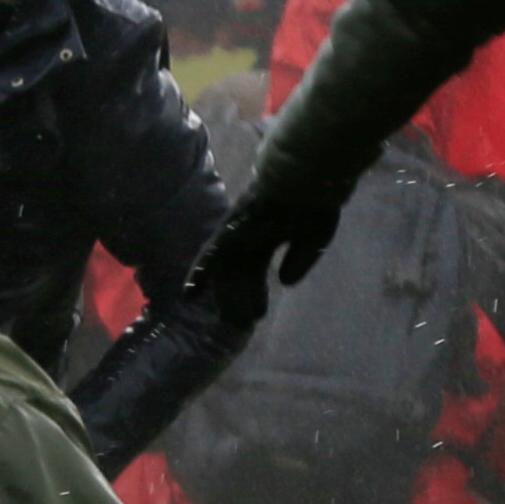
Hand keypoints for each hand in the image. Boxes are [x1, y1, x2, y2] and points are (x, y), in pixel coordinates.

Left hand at [182, 182, 344, 331]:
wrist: (304, 180)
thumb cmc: (313, 204)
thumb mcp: (314, 238)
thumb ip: (300, 260)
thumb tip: (285, 283)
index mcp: (269, 236)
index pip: (257, 271)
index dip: (256, 292)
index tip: (257, 314)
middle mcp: (249, 236)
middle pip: (239, 274)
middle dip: (239, 298)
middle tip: (238, 323)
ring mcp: (236, 232)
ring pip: (225, 271)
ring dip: (225, 295)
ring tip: (227, 320)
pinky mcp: (228, 229)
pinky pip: (209, 254)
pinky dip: (199, 273)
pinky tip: (190, 294)